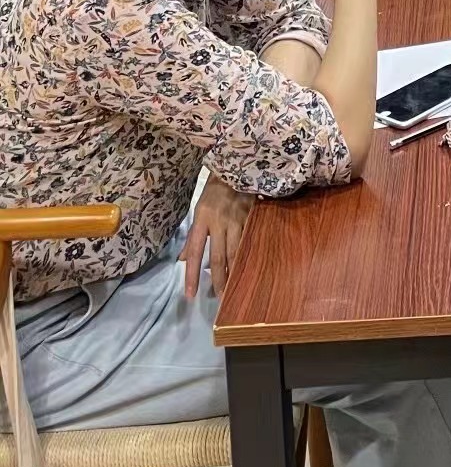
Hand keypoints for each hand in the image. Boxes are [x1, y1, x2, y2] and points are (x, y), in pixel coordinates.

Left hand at [180, 175, 253, 299]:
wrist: (236, 168)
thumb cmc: (214, 192)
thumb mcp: (198, 210)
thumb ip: (192, 237)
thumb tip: (184, 259)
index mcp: (202, 219)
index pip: (196, 252)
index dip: (193, 275)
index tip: (190, 294)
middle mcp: (219, 222)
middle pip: (218, 257)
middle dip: (218, 280)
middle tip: (219, 298)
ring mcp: (237, 220)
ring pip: (236, 253)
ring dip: (234, 273)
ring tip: (233, 291)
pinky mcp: (251, 218)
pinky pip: (249, 242)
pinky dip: (248, 258)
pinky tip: (249, 270)